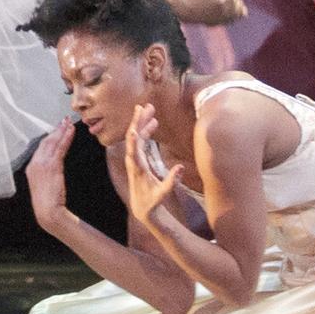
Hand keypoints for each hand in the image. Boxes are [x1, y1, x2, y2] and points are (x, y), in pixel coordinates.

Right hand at [24, 119, 73, 228]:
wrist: (48, 212)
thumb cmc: (47, 202)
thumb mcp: (44, 184)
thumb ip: (47, 173)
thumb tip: (54, 165)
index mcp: (31, 167)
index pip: (40, 147)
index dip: (49, 136)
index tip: (56, 129)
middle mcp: (35, 163)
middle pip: (46, 142)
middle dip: (55, 130)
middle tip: (64, 121)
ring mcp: (42, 164)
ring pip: (53, 143)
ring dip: (61, 131)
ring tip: (69, 123)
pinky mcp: (51, 166)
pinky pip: (60, 148)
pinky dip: (65, 138)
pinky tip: (71, 132)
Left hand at [121, 103, 185, 218]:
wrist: (141, 206)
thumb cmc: (152, 201)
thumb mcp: (163, 194)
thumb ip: (172, 181)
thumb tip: (181, 167)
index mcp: (137, 169)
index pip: (133, 152)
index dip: (132, 140)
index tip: (133, 128)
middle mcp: (133, 161)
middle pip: (133, 138)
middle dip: (138, 122)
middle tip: (143, 106)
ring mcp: (135, 158)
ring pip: (136, 137)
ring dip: (141, 122)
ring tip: (148, 108)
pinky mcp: (139, 158)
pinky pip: (141, 141)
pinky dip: (146, 130)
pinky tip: (153, 122)